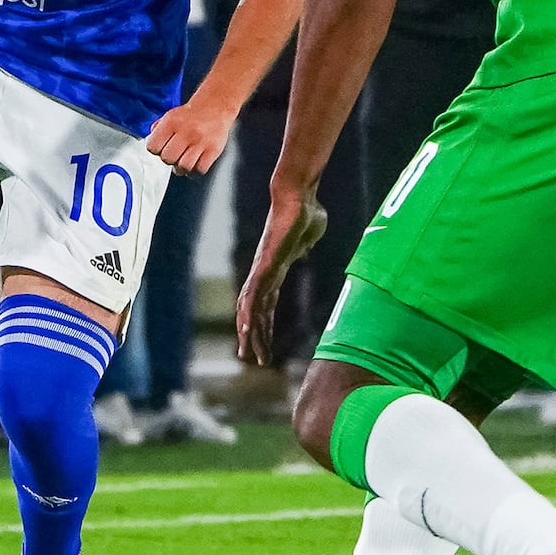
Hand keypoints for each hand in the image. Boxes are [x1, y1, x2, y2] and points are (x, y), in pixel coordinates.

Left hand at [146, 97, 235, 175]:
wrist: (215, 107)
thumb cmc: (191, 115)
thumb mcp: (170, 116)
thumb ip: (157, 130)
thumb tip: (152, 145)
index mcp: (171, 122)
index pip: (153, 146)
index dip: (156, 150)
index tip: (162, 148)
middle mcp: (186, 131)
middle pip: (167, 159)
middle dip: (169, 159)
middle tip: (175, 154)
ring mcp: (200, 141)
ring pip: (183, 166)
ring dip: (182, 168)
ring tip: (184, 161)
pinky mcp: (213, 150)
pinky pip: (199, 169)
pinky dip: (195, 171)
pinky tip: (194, 164)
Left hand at [235, 174, 325, 365]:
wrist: (299, 195)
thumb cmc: (307, 211)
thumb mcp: (309, 236)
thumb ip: (304, 244)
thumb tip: (306, 245)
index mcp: (276, 271)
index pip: (268, 305)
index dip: (266, 326)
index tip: (266, 345)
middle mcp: (265, 273)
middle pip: (256, 312)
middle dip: (255, 337)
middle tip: (253, 359)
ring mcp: (263, 268)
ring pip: (251, 307)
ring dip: (250, 332)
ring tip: (249, 354)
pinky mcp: (264, 263)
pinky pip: (254, 293)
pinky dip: (249, 313)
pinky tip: (246, 330)